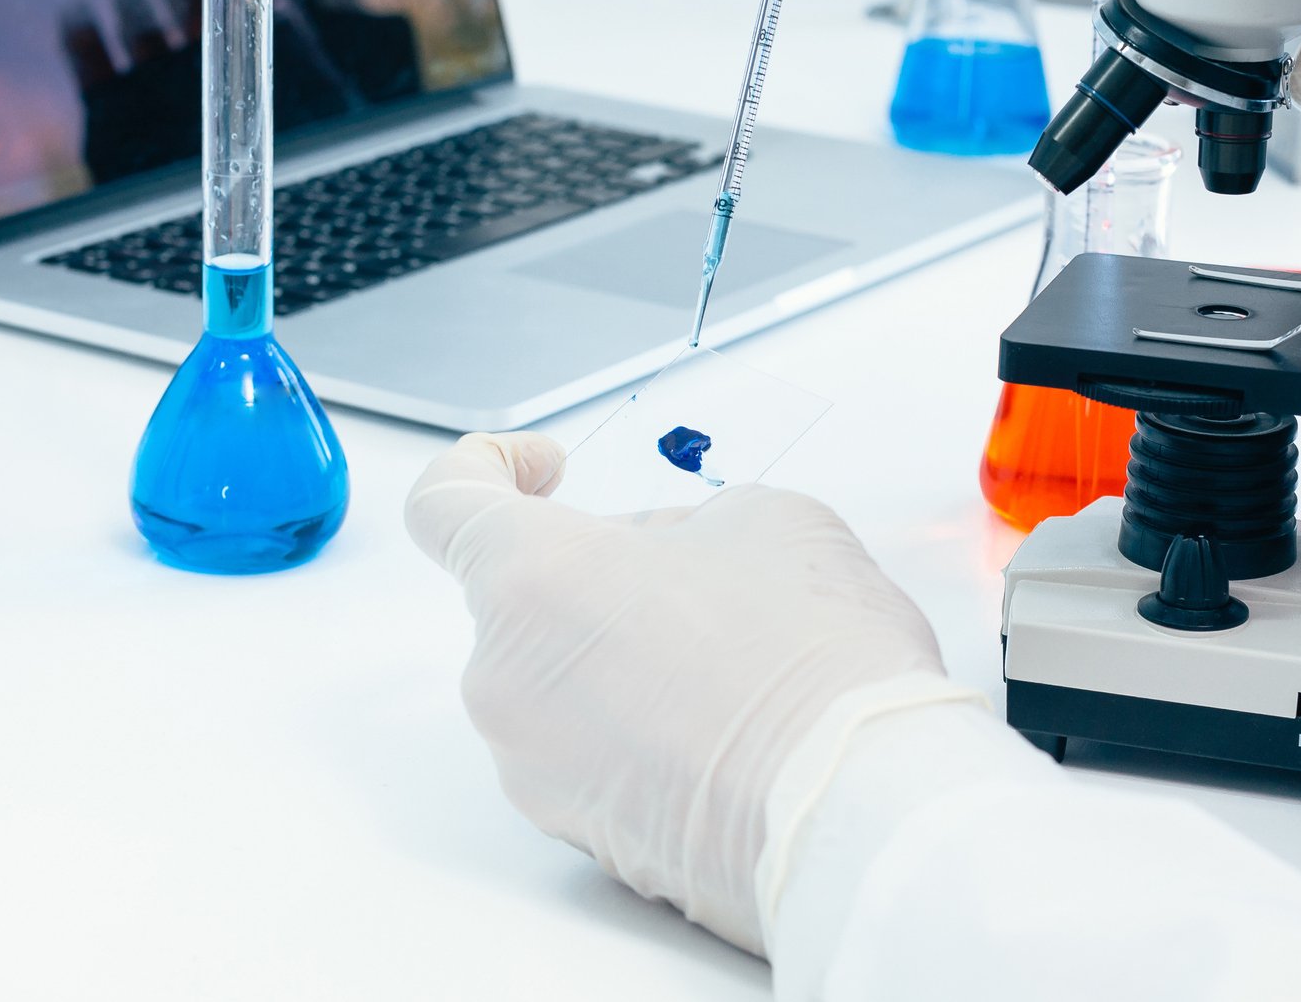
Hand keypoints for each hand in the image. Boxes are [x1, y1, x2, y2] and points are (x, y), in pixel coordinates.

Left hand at [404, 432, 946, 954]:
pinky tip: (729, 732)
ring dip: (621, 659)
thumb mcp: (765, 520)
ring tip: (734, 668)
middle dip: (598, 578)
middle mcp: (506, 680)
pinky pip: (588, 755)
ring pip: (556, 682)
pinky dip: (638, 733)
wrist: (854, 809)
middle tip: (702, 582)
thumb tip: (659, 561)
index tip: (545, 471)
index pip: (445, 502)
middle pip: (522, 600)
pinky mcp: (577, 834)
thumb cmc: (811, 660)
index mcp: (533, 576)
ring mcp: (533, 768)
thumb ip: (677, 525)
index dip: (489, 466)